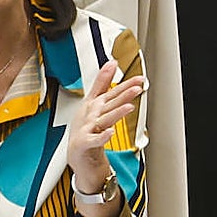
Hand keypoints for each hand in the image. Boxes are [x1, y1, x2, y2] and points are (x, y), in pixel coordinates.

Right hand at [67, 60, 145, 184]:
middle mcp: (91, 115)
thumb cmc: (86, 127)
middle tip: (136, 88)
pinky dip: (102, 137)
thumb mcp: (93, 102)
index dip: (125, 85)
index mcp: (94, 105)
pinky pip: (94, 140)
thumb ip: (102, 83)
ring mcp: (87, 129)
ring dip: (115, 113)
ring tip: (128, 107)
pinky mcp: (85, 143)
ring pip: (104, 120)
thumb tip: (111, 63)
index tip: (138, 79)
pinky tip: (110, 132)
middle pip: (109, 104)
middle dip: (122, 96)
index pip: (111, 93)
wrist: (77, 153)